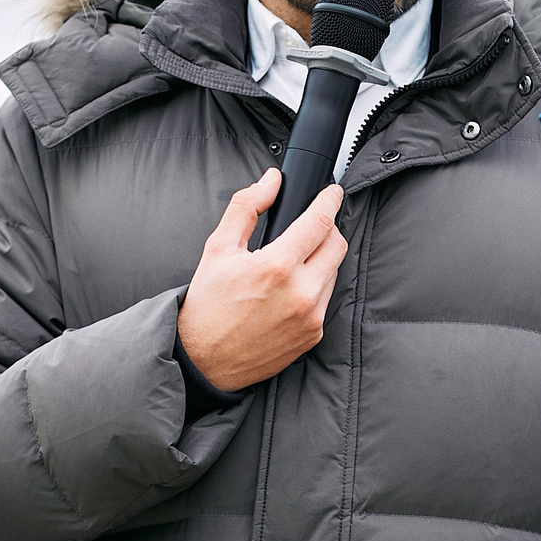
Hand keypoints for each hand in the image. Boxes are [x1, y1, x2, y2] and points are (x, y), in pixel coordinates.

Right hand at [178, 169, 348, 392]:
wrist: (203, 359)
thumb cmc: (208, 304)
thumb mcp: (218, 248)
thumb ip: (247, 207)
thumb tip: (271, 181)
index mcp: (277, 266)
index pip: (321, 221)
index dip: (330, 200)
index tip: (332, 193)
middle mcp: (301, 293)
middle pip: (337, 244)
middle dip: (328, 228)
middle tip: (309, 227)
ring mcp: (310, 317)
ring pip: (334, 272)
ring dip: (321, 259)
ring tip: (293, 261)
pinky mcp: (313, 335)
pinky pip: (326, 300)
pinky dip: (315, 287)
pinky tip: (290, 290)